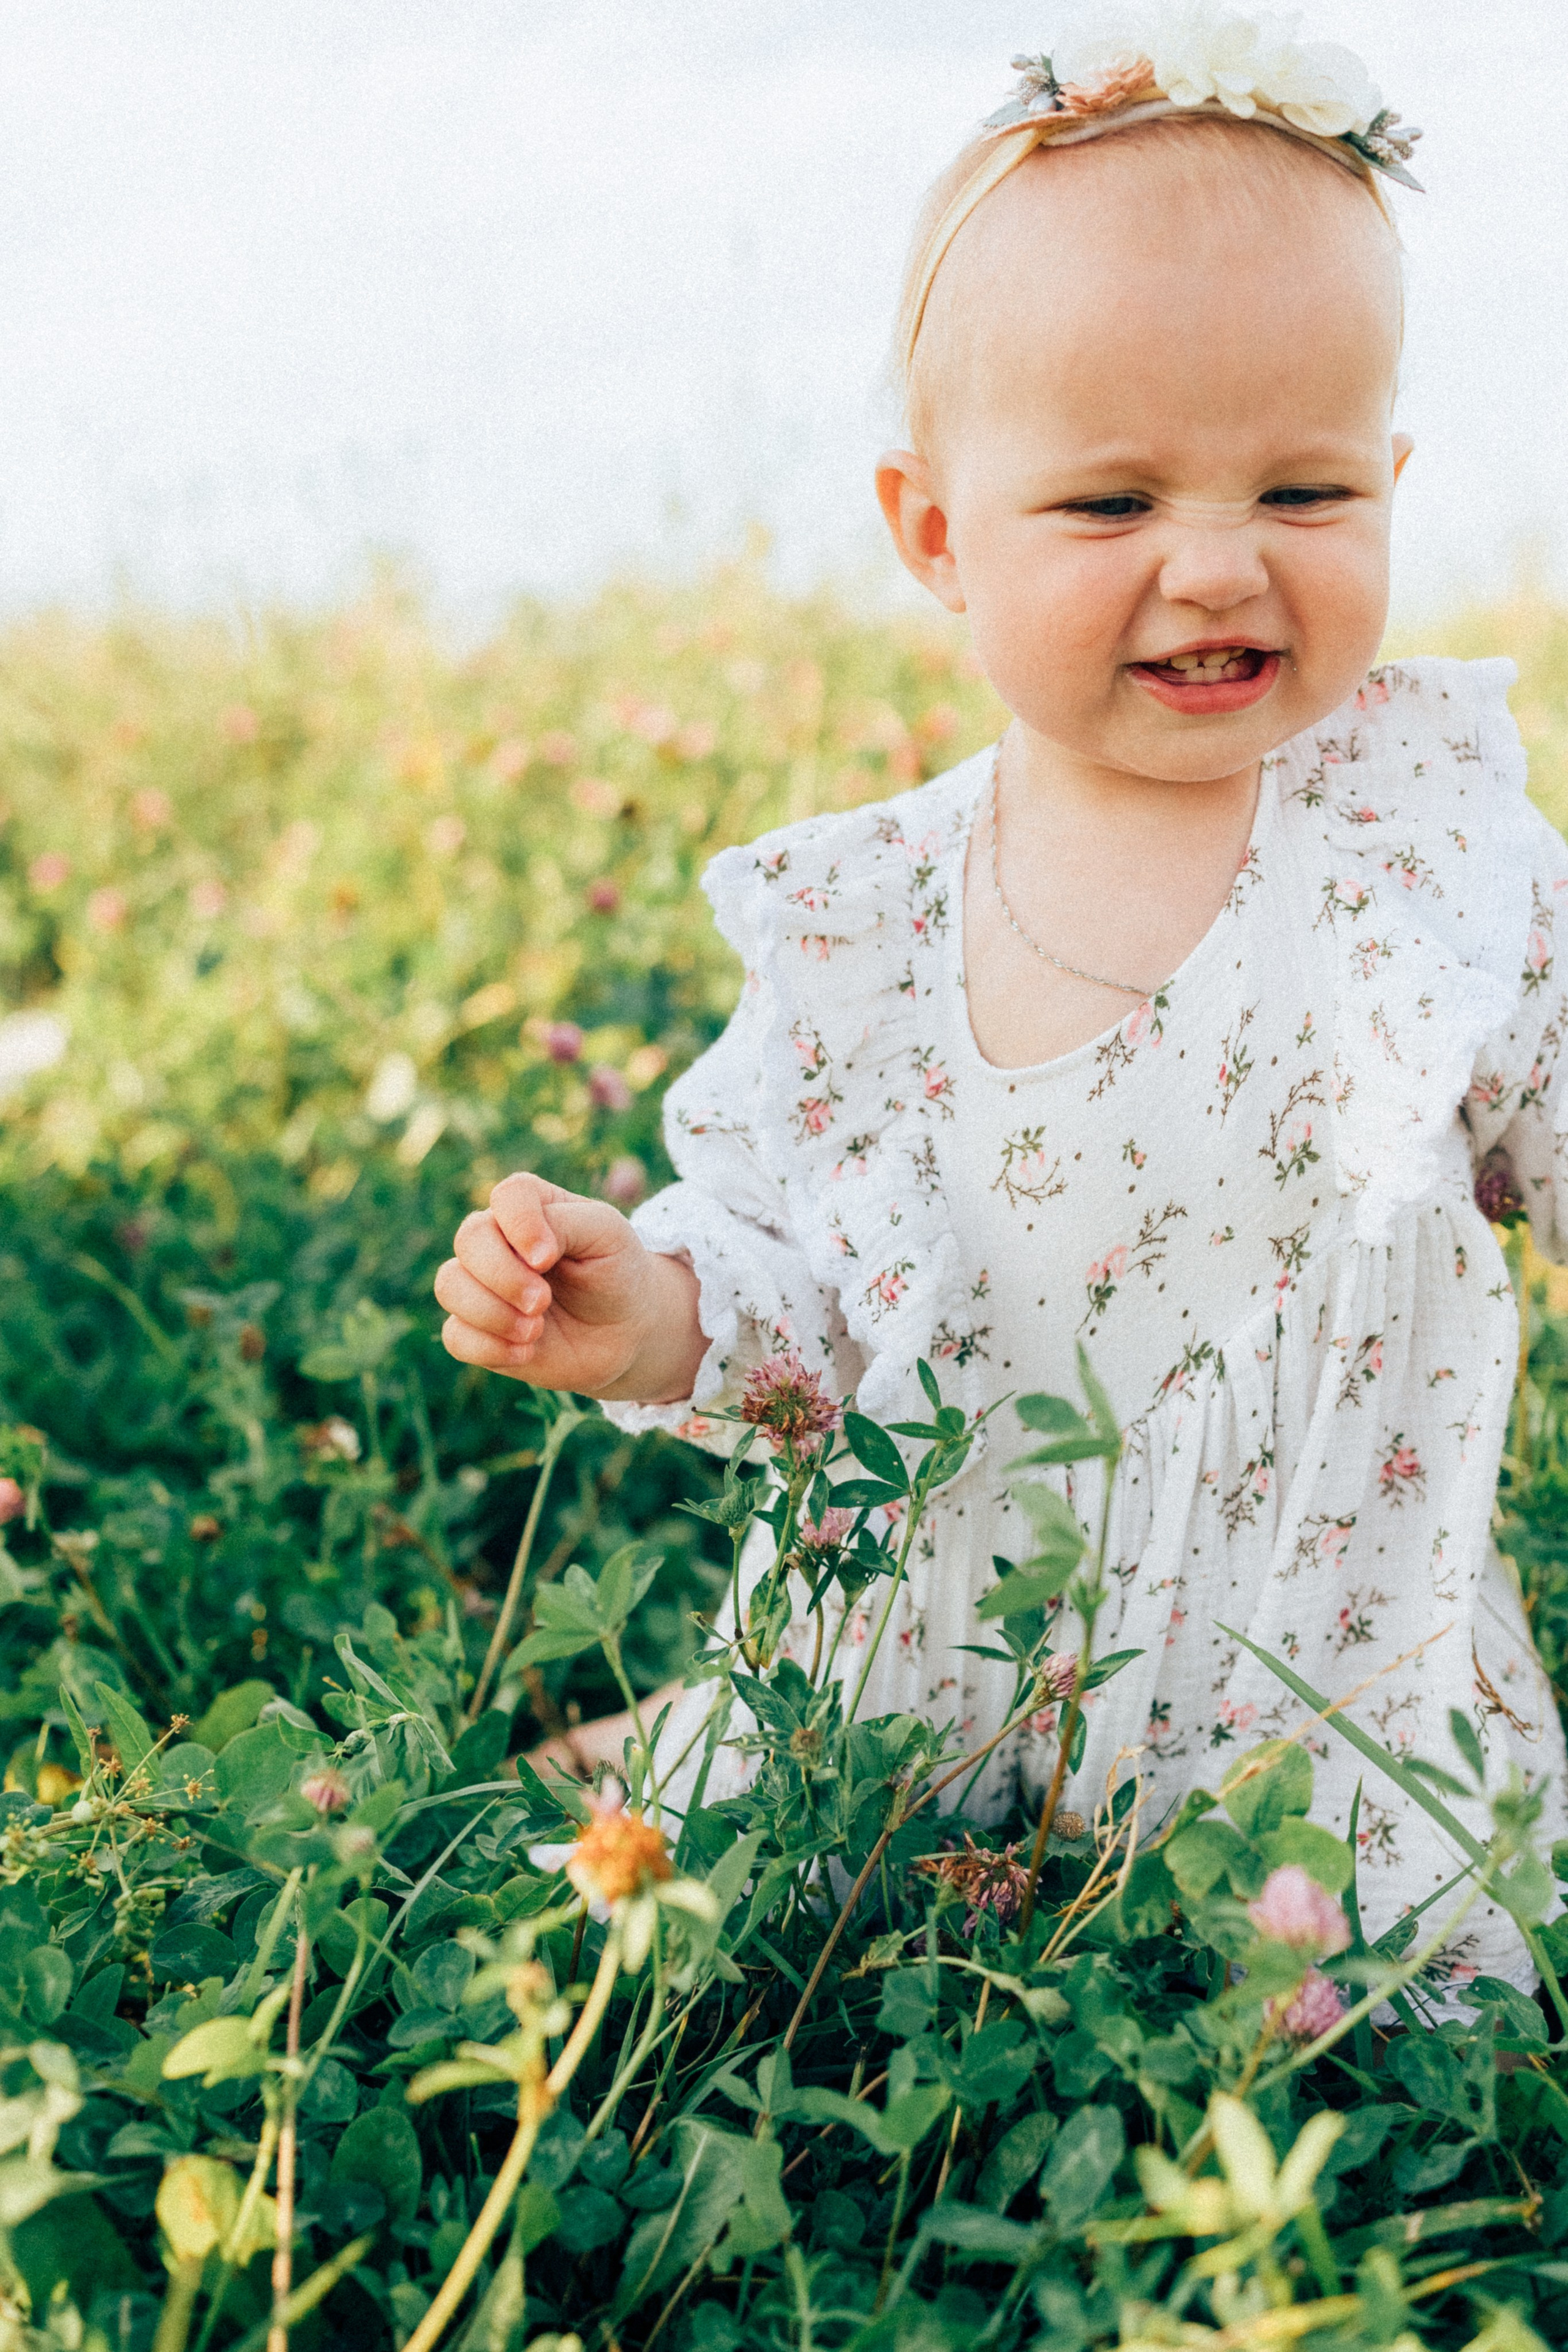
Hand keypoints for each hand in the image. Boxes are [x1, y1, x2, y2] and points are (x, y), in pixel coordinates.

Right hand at [434, 1172, 705, 1402]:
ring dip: (493, 1313)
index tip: (548, 1258)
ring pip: (450, 1286)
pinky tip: (526, 1352)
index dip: (520, 1225)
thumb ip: (564, 1223)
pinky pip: (455, 1336)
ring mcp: (483, 1284)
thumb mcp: (607, 1235)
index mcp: (532, 1206)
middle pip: (468, 1239)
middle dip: (505, 1276)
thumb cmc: (616, 1272)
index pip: (507, 1196)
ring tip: (536, 1330)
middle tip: (542, 1302)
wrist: (625, 1333)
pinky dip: (490, 1349)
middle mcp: (498, 1239)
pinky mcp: (478, 1330)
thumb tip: (528, 1253)